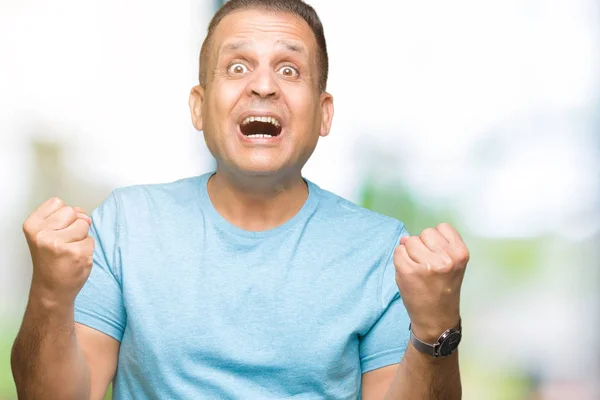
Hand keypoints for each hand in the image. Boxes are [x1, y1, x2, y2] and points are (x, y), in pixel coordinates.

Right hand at [23, 197, 93, 305]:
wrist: (51, 289)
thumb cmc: (50, 261)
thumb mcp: (46, 234)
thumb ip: (62, 218)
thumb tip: (83, 213)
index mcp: (32, 226)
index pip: (57, 202)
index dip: (62, 215)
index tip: (56, 230)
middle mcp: (43, 233)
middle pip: (73, 211)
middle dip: (74, 225)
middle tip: (64, 242)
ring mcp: (59, 243)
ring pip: (84, 224)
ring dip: (82, 237)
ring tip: (70, 250)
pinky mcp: (76, 253)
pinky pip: (91, 240)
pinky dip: (87, 249)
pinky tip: (76, 259)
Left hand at [394, 223, 468, 341]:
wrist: (436, 318)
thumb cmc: (443, 290)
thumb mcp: (452, 264)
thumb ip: (436, 246)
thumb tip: (405, 238)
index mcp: (460, 254)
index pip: (442, 227)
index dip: (437, 240)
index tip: (438, 254)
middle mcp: (446, 258)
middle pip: (425, 233)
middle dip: (423, 245)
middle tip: (427, 265)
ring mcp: (426, 265)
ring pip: (410, 240)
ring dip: (410, 252)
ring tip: (418, 269)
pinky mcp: (408, 271)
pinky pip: (398, 251)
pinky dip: (400, 259)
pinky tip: (409, 272)